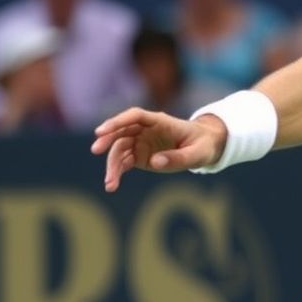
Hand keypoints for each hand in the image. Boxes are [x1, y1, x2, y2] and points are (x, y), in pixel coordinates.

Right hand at [90, 108, 228, 191]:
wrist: (204, 147)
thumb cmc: (203, 145)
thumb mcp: (197, 153)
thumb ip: (178, 157)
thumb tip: (154, 162)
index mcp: (160, 121)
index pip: (134, 116)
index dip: (118, 121)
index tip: (102, 130)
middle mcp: (145, 130)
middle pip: (121, 132)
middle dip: (108, 141)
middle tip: (96, 150)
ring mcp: (140, 142)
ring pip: (119, 150)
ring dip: (111, 165)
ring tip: (110, 184)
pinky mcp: (139, 156)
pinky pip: (123, 162)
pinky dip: (117, 172)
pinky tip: (112, 185)